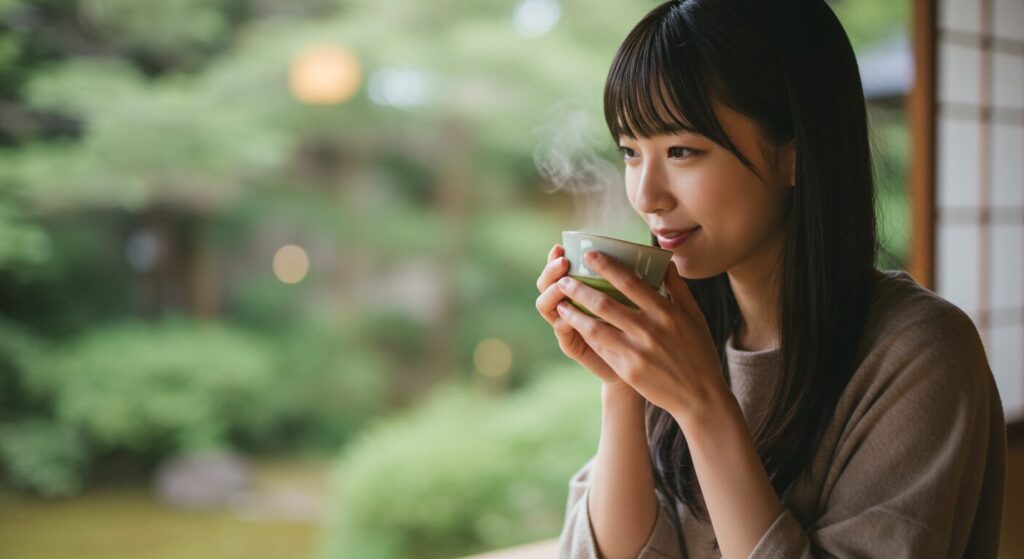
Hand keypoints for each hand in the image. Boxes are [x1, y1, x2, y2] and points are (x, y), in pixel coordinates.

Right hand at [535, 244, 634, 392]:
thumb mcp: (637, 301)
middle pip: (547, 282)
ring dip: (551, 292)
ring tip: (561, 283)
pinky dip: (561, 321)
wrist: (639, 366)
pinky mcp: (572, 345)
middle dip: (550, 270)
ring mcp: (567, 325)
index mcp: (581, 291)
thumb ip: (635, 280)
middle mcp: (569, 305)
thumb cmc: (639, 331)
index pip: (559, 270)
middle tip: (560, 260)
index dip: (555, 258)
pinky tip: (564, 313)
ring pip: (546, 304)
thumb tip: (645, 252)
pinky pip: (561, 330)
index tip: (562, 246)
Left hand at [554, 250, 727, 426]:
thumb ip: (678, 289)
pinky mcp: (628, 370)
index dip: (606, 266)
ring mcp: (636, 352)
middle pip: (605, 303)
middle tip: (563, 279)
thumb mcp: (695, 318)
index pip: (629, 282)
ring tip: (560, 304)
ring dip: (574, 314)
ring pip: (595, 327)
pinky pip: (602, 349)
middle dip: (580, 288)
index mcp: (666, 312)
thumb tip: (667, 263)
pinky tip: (574, 327)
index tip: (590, 255)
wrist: (699, 397)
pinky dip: (586, 336)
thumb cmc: (699, 353)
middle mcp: (649, 330)